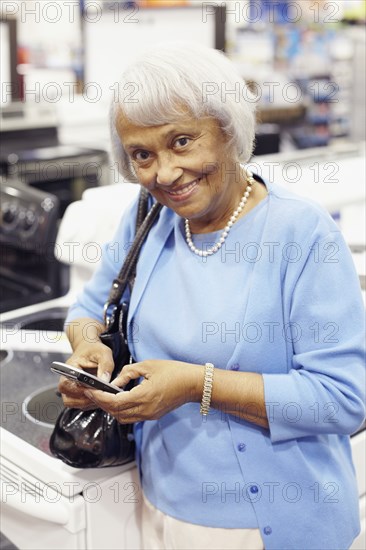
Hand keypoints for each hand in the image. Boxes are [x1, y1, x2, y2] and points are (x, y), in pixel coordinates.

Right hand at [58, 342, 114, 409]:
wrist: (90, 350)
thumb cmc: (94, 350)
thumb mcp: (103, 353)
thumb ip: (105, 365)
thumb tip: (105, 381)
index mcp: (69, 369)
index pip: (67, 385)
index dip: (82, 391)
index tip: (95, 390)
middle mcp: (65, 380)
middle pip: (69, 399)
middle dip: (86, 399)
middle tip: (101, 394)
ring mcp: (69, 389)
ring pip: (74, 404)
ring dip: (88, 402)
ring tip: (101, 395)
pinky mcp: (75, 394)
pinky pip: (79, 405)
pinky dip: (89, 403)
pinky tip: (99, 396)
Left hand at [83, 359, 203, 421]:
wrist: (193, 384)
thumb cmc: (174, 372)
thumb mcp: (148, 365)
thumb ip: (128, 372)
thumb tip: (115, 381)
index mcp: (143, 396)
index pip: (114, 402)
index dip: (99, 397)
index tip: (89, 391)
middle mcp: (145, 410)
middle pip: (115, 412)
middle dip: (102, 403)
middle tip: (92, 392)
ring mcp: (149, 415)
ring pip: (122, 418)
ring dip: (111, 409)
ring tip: (104, 396)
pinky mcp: (152, 416)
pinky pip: (131, 417)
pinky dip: (121, 411)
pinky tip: (119, 399)